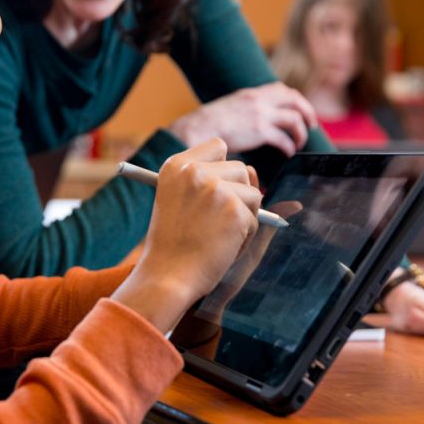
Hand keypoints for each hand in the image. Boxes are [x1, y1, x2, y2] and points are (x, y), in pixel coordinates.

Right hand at [110, 138, 261, 332]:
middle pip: (241, 169)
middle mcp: (195, 171)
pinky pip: (256, 220)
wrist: (167, 277)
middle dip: (238, 196)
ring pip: (253, 194)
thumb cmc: (172, 244)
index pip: (218, 147)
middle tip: (215, 222)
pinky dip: (245, 238)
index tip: (213, 192)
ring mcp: (216, 189)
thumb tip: (253, 172)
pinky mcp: (235, 210)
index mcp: (176, 165)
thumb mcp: (178, 201)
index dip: (223, 170)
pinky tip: (222, 249)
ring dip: (244, 217)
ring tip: (218, 236)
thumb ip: (208, 181)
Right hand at [168, 83, 317, 156]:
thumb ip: (245, 109)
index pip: (281, 89)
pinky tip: (287, 153)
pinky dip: (289, 146)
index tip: (300, 110)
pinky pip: (284, 138)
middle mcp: (258, 100)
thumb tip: (255, 120)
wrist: (197, 129)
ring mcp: (260, 114)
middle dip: (307, 112)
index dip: (295, 99)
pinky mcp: (259, 131)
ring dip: (301, 132)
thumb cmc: (208, 124)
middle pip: (294, 99)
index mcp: (251, 93)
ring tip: (298, 143)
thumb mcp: (229, 107)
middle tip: (311, 124)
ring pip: (294, 118)